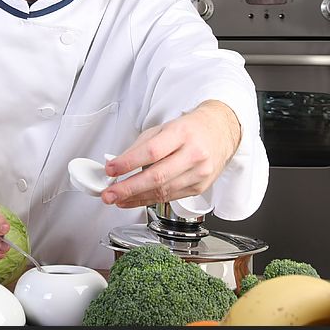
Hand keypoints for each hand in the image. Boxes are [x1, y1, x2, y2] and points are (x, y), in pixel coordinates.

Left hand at [101, 100, 240, 208]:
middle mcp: (193, 154)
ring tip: (117, 199)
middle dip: (128, 188)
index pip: (152, 151)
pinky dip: (149, 201)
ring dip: (136, 198)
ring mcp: (199, 173)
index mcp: (182, 134)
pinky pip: (170, 197)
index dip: (128, 163)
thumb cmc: (190, 129)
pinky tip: (135, 200)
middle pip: (157, 176)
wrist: (220, 132)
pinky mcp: (199, 188)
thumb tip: (117, 165)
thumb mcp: (162, 128)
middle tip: (109, 194)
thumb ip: (139, 146)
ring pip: (163, 191)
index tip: (111, 169)